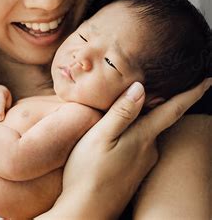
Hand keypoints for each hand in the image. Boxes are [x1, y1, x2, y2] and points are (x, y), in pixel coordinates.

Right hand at [38, 78, 210, 218]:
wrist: (86, 212)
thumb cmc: (88, 173)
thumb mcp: (100, 137)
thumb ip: (120, 113)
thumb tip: (140, 87)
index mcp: (142, 138)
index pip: (173, 110)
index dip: (191, 93)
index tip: (208, 80)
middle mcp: (149, 151)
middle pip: (159, 121)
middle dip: (158, 105)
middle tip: (151, 87)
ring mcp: (142, 164)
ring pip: (146, 135)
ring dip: (142, 122)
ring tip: (126, 114)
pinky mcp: (133, 174)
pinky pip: (138, 147)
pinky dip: (133, 136)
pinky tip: (116, 139)